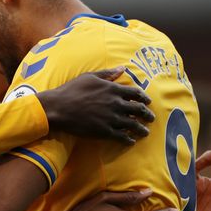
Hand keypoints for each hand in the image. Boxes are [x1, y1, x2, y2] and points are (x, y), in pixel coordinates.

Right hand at [39, 67, 154, 144]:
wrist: (58, 107)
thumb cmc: (72, 90)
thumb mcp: (89, 76)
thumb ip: (108, 74)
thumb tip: (122, 68)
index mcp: (113, 89)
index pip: (136, 93)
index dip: (144, 98)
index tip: (147, 102)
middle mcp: (116, 104)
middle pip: (139, 110)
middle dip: (147, 115)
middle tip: (151, 118)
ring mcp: (112, 119)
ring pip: (134, 125)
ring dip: (141, 129)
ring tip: (145, 132)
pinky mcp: (105, 131)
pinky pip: (122, 137)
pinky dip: (129, 140)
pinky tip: (131, 141)